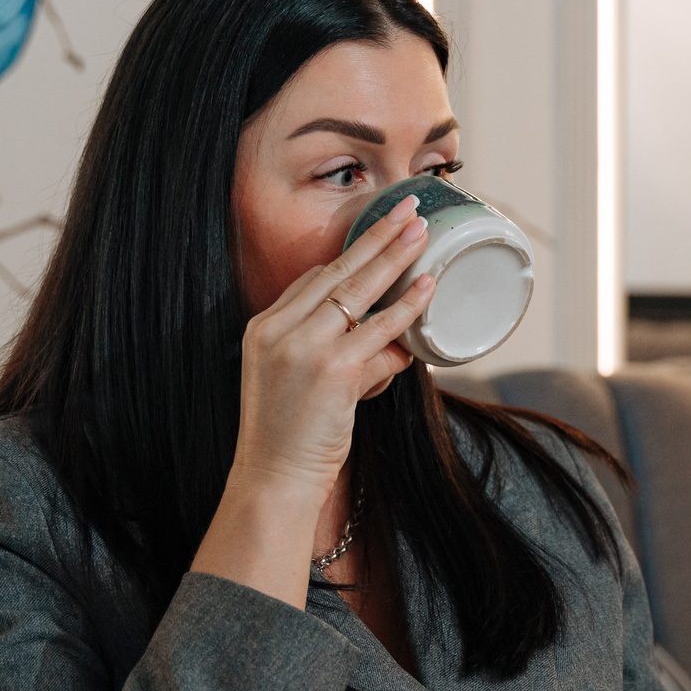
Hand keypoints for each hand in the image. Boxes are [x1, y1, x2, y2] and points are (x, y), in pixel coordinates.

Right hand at [231, 196, 433, 495]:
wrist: (271, 480)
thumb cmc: (287, 438)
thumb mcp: (293, 381)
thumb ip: (332, 352)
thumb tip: (393, 342)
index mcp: (263, 329)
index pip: (309, 280)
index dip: (347, 256)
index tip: (374, 236)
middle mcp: (279, 331)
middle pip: (335, 271)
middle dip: (374, 237)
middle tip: (406, 210)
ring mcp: (305, 349)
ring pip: (359, 292)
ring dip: (395, 258)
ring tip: (422, 234)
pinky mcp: (334, 371)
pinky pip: (381, 331)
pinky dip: (408, 309)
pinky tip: (428, 290)